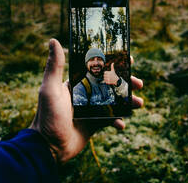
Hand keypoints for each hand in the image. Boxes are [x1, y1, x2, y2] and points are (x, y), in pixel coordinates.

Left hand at [29, 39, 142, 163]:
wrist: (48, 148)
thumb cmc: (48, 116)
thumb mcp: (50, 89)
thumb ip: (54, 66)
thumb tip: (53, 40)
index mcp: (76, 82)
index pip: (97, 68)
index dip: (113, 63)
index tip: (128, 59)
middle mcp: (85, 93)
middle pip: (110, 84)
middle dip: (126, 83)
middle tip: (139, 83)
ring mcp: (91, 109)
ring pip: (114, 101)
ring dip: (127, 101)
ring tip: (139, 103)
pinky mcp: (94, 123)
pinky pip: (110, 119)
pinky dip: (118, 120)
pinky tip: (121, 124)